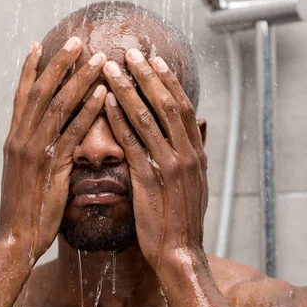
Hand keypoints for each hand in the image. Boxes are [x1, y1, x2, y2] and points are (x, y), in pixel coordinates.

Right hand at [0, 38, 106, 267]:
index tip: (41, 44)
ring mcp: (34, 150)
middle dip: (59, 63)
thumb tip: (51, 136)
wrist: (17, 238)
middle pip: (41, 91)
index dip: (31, 69)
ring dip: (80, 80)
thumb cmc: (26, 209)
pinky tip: (103, 95)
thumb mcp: (26, 174)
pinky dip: (88, 111)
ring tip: (100, 60)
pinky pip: (72, 132)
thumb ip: (36, 150)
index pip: (22, 95)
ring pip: (58, 105)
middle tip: (77, 40)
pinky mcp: (51, 166)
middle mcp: (20, 138)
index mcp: (14, 138)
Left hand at [103, 49, 207, 271]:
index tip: (154, 60)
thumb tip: (201, 125)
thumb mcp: (197, 183)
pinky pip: (132, 142)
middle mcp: (186, 154)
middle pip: (165, 103)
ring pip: (146, 117)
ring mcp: (169, 166)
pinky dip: (118, 120)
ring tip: (110, 68)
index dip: (168, 81)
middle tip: (129, 52)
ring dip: (127, 90)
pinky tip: (104, 103)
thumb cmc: (182, 220)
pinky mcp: (149, 179)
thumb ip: (197, 152)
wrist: (180, 253)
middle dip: (146, 75)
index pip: (182, 107)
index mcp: (196, 153)